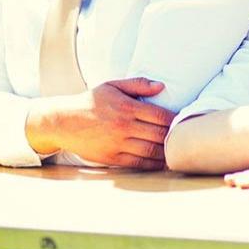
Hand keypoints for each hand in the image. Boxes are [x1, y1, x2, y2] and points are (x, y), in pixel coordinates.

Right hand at [26, 77, 175, 168]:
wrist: (64, 121)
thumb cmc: (91, 101)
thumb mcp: (113, 86)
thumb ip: (138, 84)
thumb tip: (161, 86)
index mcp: (127, 108)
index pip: (161, 116)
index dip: (176, 120)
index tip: (183, 121)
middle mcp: (124, 127)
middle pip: (159, 135)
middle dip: (173, 137)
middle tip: (184, 137)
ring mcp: (118, 144)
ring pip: (151, 152)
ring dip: (166, 153)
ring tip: (177, 151)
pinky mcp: (112, 158)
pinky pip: (138, 164)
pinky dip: (153, 164)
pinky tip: (161, 162)